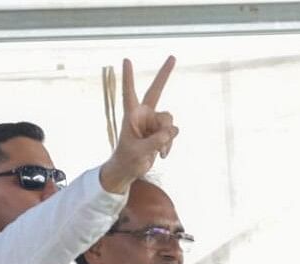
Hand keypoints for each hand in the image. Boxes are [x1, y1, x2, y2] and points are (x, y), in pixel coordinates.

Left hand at [100, 56, 179, 193]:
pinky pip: (173, 132)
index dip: (128, 77)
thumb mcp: (138, 153)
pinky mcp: (162, 130)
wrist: (130, 169)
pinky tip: (162, 154)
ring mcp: (154, 122)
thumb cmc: (127, 160)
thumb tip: (170, 132)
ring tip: (158, 150)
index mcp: (131, 116)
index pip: (129, 93)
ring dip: (167, 137)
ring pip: (169, 121)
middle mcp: (143, 115)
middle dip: (164, 74)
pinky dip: (169, 144)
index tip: (126, 59)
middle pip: (156, 91)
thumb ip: (154, 142)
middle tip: (172, 56)